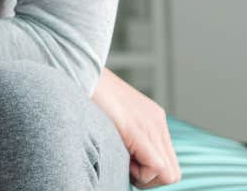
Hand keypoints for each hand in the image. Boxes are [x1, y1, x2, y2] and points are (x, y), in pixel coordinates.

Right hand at [93, 66, 179, 186]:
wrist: (73, 67)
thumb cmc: (81, 92)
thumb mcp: (110, 115)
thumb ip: (123, 132)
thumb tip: (123, 155)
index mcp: (152, 118)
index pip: (167, 163)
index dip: (147, 171)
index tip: (125, 161)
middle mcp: (157, 122)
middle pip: (172, 172)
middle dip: (148, 178)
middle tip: (124, 165)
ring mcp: (152, 125)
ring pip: (169, 175)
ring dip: (144, 176)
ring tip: (121, 159)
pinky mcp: (139, 131)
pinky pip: (157, 167)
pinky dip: (141, 173)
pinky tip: (121, 158)